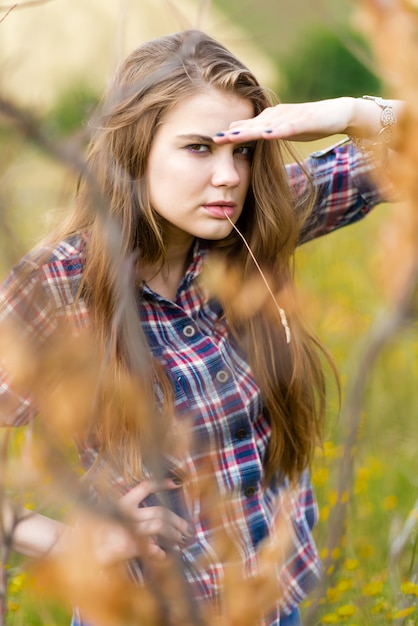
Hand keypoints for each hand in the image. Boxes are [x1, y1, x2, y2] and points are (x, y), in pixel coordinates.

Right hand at [91, 478, 191, 564]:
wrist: (81, 551)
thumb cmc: (98, 535)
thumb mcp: (113, 519)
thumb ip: (134, 518)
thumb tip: (153, 523)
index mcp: (123, 503)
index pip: (145, 487)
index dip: (162, 483)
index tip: (176, 483)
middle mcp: (127, 513)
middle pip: (160, 511)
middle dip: (176, 520)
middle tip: (185, 527)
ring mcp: (129, 528)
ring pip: (159, 526)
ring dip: (174, 533)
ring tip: (180, 540)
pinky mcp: (129, 545)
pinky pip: (153, 547)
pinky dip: (161, 553)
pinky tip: (164, 555)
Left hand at [213, 97, 354, 143]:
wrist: (338, 113)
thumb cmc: (310, 123)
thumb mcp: (284, 130)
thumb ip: (266, 132)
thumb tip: (246, 135)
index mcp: (271, 118)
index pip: (246, 127)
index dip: (229, 133)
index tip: (210, 140)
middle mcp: (277, 115)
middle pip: (251, 124)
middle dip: (233, 131)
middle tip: (213, 138)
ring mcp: (290, 117)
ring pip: (266, 124)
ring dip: (249, 130)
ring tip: (232, 136)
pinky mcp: (304, 121)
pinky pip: (288, 127)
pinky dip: (277, 130)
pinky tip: (266, 134)